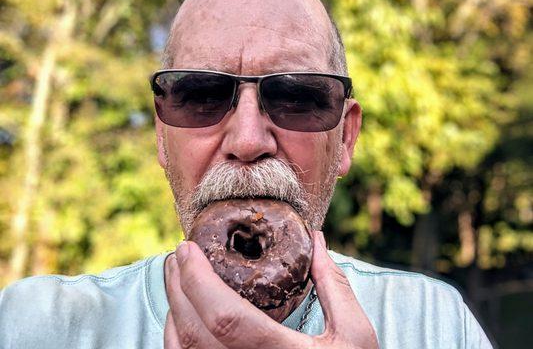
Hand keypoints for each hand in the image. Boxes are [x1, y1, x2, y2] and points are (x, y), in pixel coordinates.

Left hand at [164, 231, 378, 347]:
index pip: (226, 317)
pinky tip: (181, 315)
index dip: (198, 280)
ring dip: (172, 308)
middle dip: (177, 286)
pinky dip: (175, 337)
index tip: (188, 248)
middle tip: (177, 254)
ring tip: (176, 276)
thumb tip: (316, 239)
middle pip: (193, 333)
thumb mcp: (354, 335)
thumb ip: (333, 285)